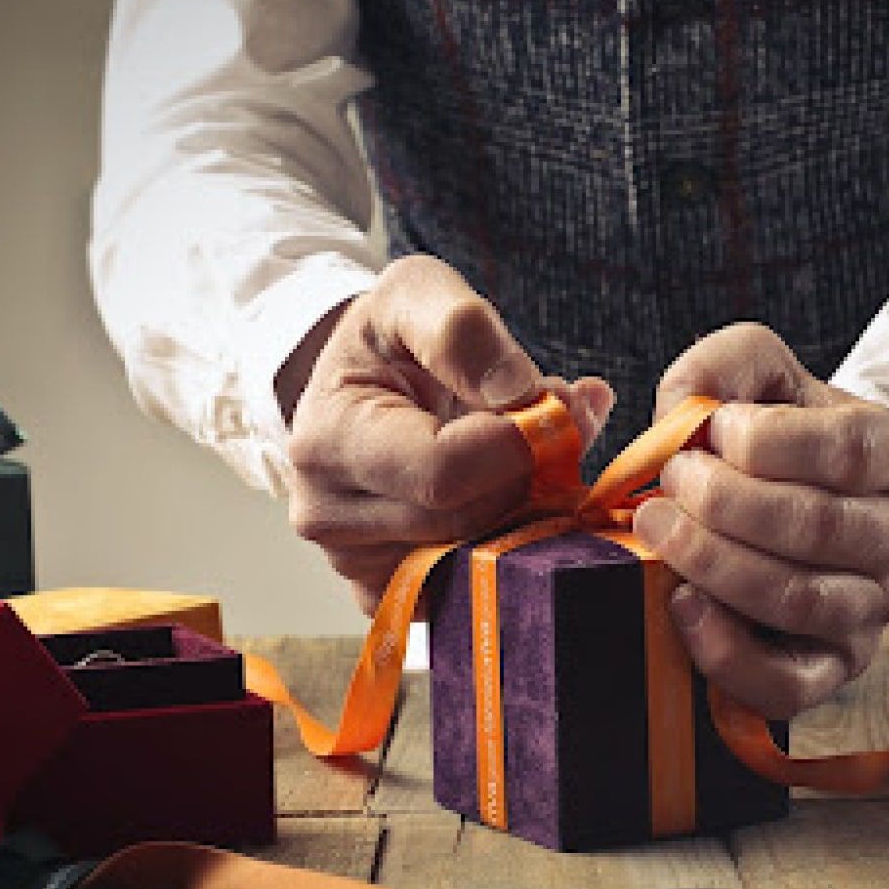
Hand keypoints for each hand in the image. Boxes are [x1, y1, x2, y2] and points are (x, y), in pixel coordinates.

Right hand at [285, 256, 612, 611]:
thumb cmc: (385, 340)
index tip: (556, 405)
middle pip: (471, 522)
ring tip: (531, 453)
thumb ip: (464, 330)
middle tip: (561, 424)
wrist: (354, 387)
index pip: (445, 471)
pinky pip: (473, 590)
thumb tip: (522, 394)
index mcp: (327, 442)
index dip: (519, 443)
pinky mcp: (387, 594)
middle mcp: (329, 518)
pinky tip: (511, 498)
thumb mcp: (416, 294)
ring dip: (531, 508)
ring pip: (482, 559)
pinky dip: (511, 547)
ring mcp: (356, 567)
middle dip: (533, 473)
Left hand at [634, 323, 888, 719]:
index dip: (762, 442)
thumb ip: (725, 366)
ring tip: (658, 531)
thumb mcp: (772, 380)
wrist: (850, 510)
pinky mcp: (836, 667)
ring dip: (713, 565)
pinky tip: (682, 607)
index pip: (845, 450)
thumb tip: (679, 408)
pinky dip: (726, 654)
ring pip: (798, 600)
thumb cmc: (797, 440)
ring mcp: (875, 610)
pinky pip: (787, 684)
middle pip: (815, 527)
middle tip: (668, 483)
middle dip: (721, 504)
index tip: (710, 430)